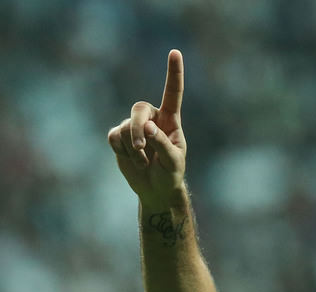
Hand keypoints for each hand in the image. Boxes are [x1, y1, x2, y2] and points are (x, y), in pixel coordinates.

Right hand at [107, 49, 186, 209]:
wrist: (156, 189)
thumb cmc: (170, 174)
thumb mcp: (172, 162)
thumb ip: (162, 144)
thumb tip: (147, 127)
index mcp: (170, 120)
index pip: (172, 93)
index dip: (174, 73)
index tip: (175, 52)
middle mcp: (152, 118)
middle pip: (138, 109)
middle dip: (137, 129)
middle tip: (141, 150)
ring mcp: (134, 126)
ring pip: (125, 127)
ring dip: (133, 149)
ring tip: (143, 162)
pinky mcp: (119, 136)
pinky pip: (114, 137)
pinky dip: (122, 152)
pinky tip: (132, 160)